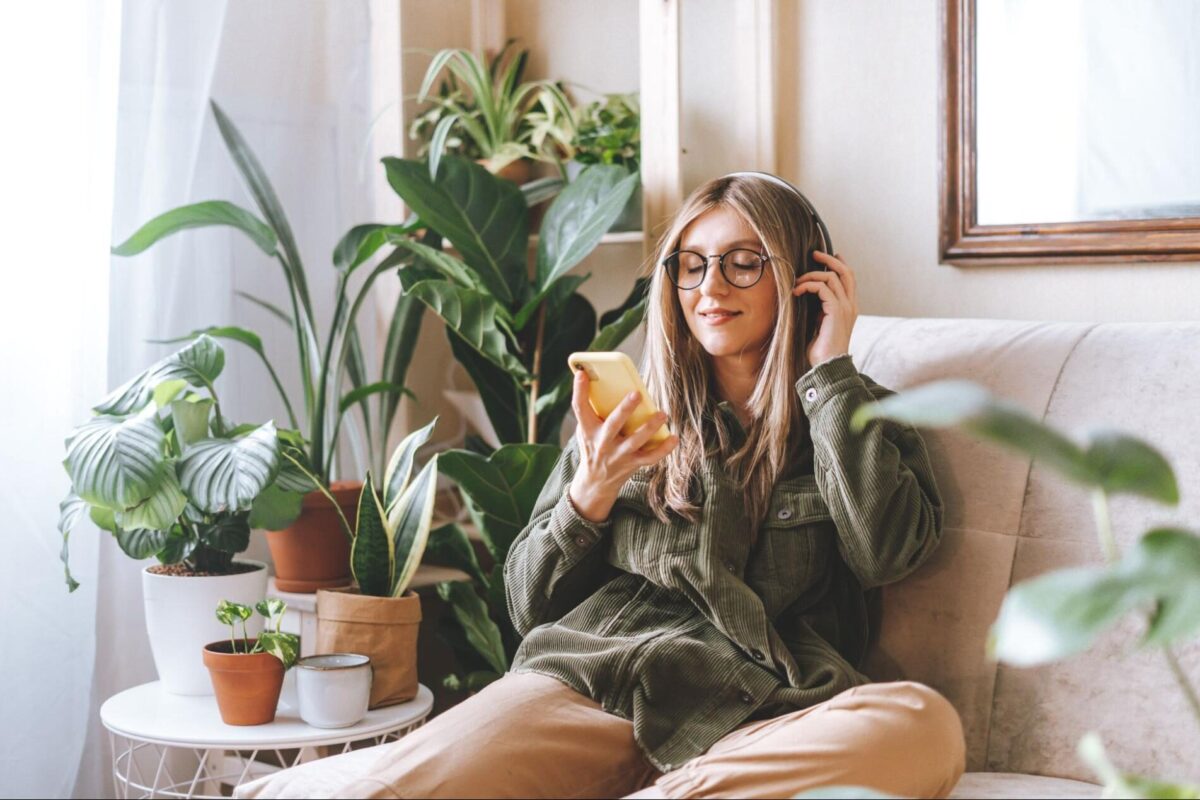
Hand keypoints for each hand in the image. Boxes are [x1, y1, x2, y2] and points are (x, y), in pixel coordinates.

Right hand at [568, 368, 677, 522]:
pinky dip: (664, 448)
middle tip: (637, 394)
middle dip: (625, 409)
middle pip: (613, 424)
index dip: (579, 390)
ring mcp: (618, 455)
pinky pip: (651, 457)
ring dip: (650, 427)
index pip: (579, 408)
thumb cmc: (594, 446)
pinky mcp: (632, 464)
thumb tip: (610, 382)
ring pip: (635, 441)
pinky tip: (674, 437)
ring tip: (662, 414)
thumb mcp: (587, 430)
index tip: (583, 373)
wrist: (596, 481)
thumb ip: (595, 410)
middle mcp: (602, 443)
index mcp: (588, 430)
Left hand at [792, 251, 858, 367]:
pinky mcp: (836, 311)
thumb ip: (820, 309)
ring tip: (797, 283)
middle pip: (845, 272)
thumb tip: (808, 295)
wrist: (828, 366)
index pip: (849, 279)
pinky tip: (797, 292)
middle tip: (814, 254)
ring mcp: (845, 307)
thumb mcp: (820, 324)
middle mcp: (850, 305)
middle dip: (829, 259)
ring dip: (811, 275)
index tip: (826, 256)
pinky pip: (822, 288)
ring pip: (832, 277)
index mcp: (849, 307)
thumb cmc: (821, 349)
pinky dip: (808, 285)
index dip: (839, 264)